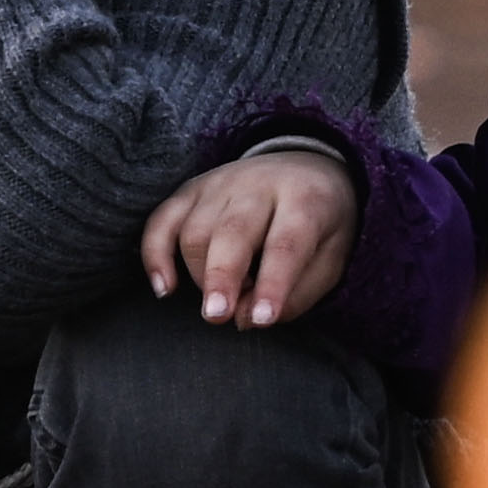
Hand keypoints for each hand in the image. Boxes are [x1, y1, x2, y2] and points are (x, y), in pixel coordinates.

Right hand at [140, 149, 358, 328]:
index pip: (286, 243)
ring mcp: (220, 183)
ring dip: (203, 276)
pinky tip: (165, 288)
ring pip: (194, 231)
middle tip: (217, 316)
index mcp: (305, 199)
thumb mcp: (331, 259)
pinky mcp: (190, 189)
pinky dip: (155, 256)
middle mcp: (258, 184)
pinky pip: (161, 221)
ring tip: (225, 300)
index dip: (273, 284)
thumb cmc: (319, 226)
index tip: (260, 319)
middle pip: (231, 230)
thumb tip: (244, 320)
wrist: (305, 167)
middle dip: (221, 276)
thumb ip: (297, 295)